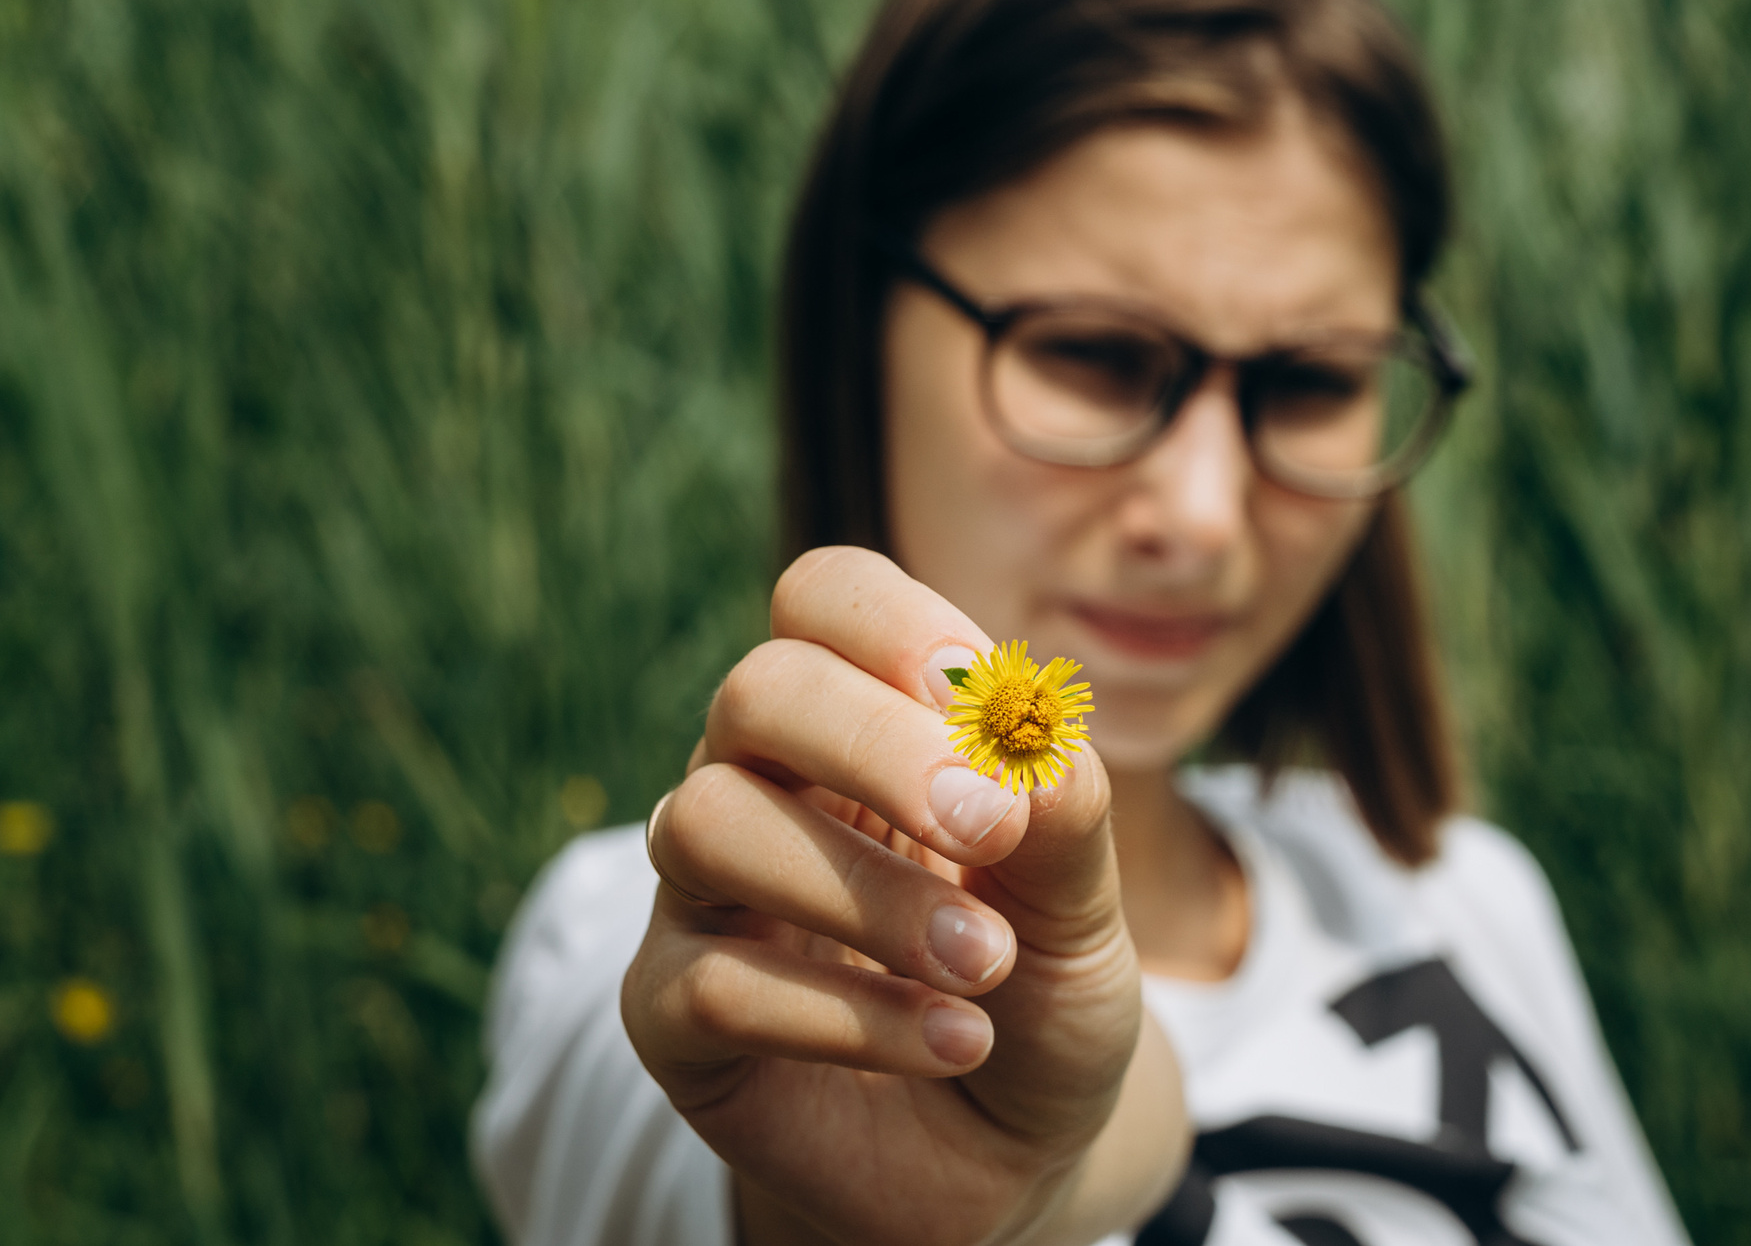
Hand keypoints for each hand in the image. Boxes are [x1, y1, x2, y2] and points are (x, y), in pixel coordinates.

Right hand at [621, 547, 1185, 1245]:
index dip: (892, 624)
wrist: (1007, 1152)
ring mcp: (701, 895)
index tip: (985, 697)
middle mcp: (760, 782)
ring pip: (706, 824)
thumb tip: (1026, 734)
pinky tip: (956, 1040)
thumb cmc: (1033, 990)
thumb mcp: (1082, 902)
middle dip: (878, 748)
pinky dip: (852, 1014)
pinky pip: (713, 982)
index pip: (823, 598)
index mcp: (860, 720)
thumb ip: (1064, 814)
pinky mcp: (668, 1015)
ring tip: (985, 967)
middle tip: (990, 830)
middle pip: (757, 691)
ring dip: (866, 895)